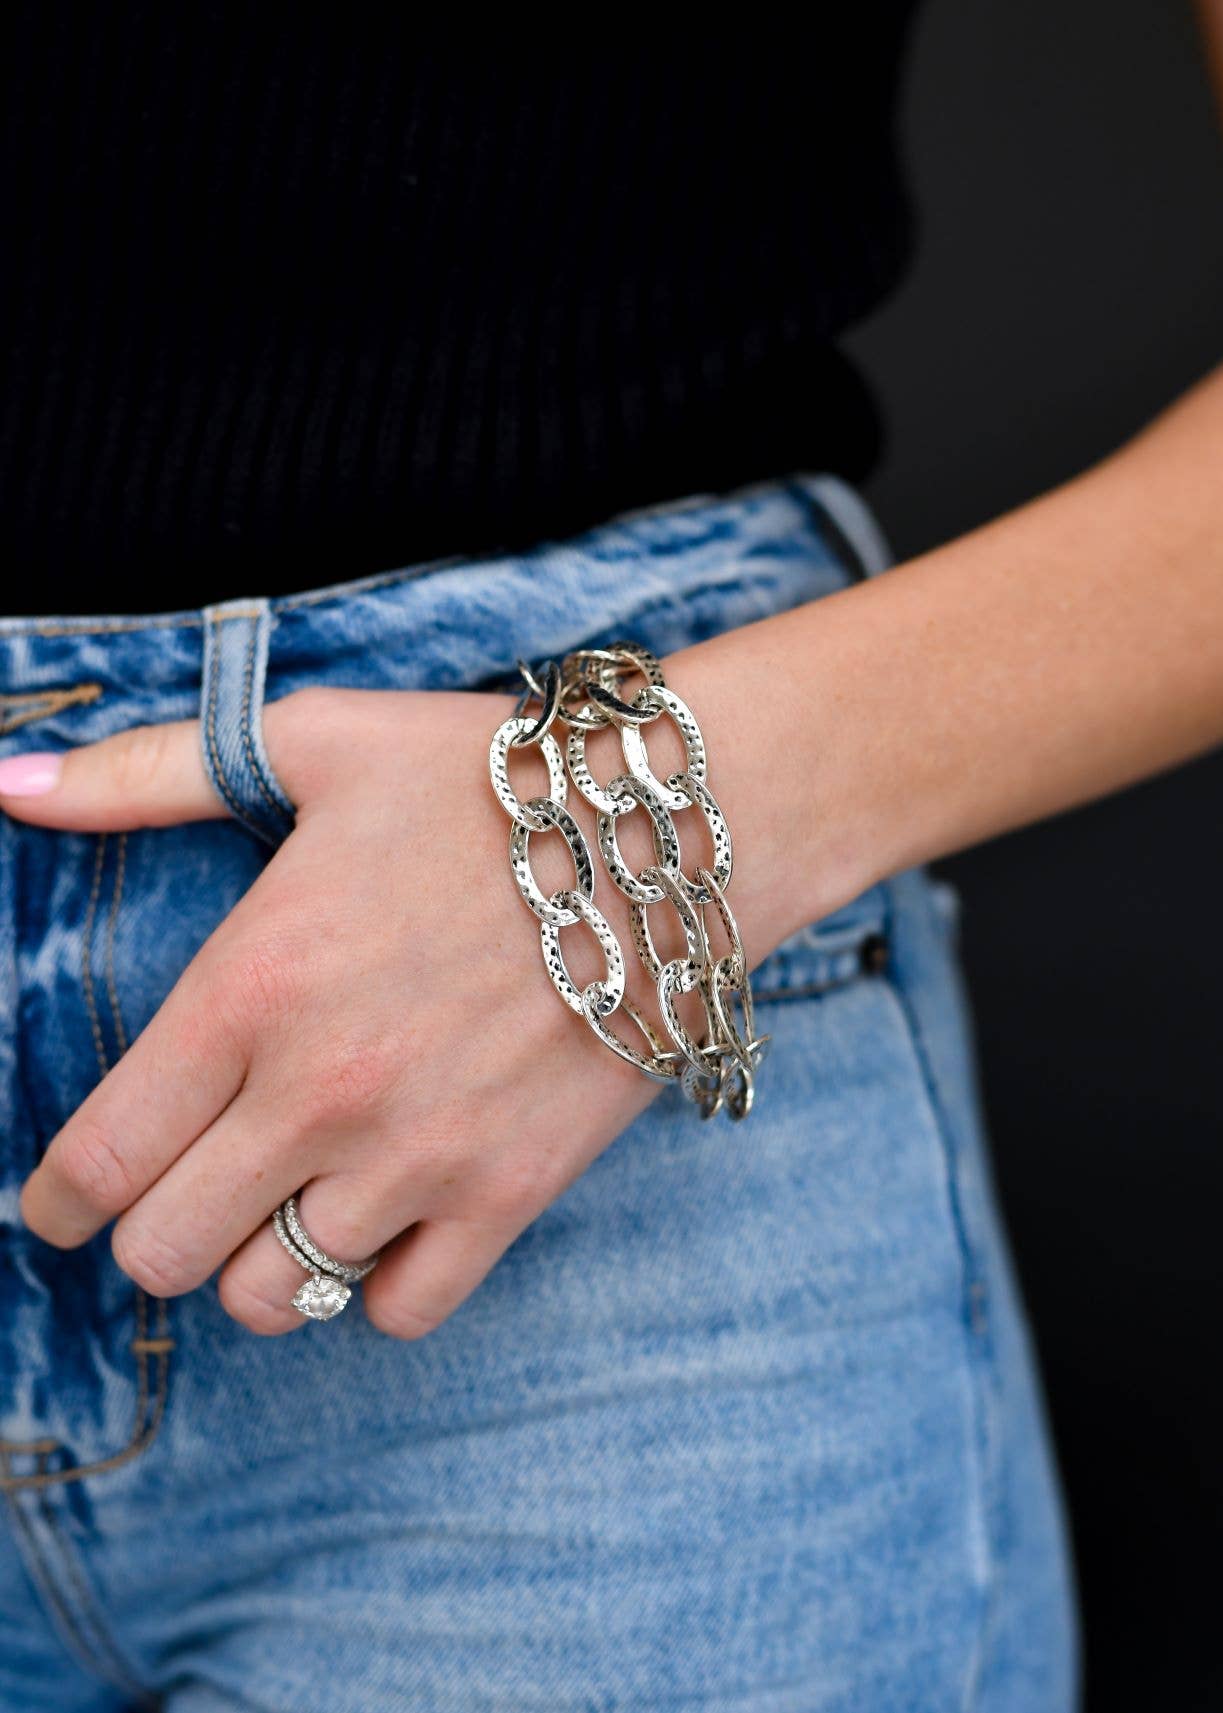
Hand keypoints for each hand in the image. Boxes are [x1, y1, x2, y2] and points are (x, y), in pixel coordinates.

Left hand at [4, 676, 776, 1337]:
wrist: (672, 834)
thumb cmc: (485, 781)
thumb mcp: (311, 743)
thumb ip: (148, 773)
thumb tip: (12, 782)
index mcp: (253, 989)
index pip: (102, 1158)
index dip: (57, 1203)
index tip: (61, 1207)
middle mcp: (322, 1093)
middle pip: (167, 1254)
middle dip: (150, 1235)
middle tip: (180, 1193)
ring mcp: (420, 1156)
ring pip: (271, 1299)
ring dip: (254, 1265)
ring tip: (279, 1208)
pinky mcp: (509, 1195)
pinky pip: (397, 1311)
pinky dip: (371, 1287)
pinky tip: (383, 1221)